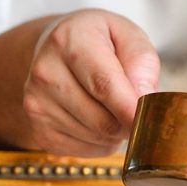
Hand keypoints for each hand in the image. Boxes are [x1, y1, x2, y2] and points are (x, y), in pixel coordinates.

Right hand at [23, 10, 159, 155]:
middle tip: (139, 110)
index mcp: (71, 41)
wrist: (60, 50)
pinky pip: (82, 150)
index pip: (103, 84)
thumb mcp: (129, 35)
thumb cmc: (101, 42)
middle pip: (101, 119)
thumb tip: (144, 96)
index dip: (130, 109)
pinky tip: (100, 120)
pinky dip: (101, 143)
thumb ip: (142, 62)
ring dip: (116, 132)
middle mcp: (46, 73)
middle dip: (129, 122)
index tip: (150, 121)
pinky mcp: (38, 130)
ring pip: (95, 137)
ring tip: (115, 108)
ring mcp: (36, 104)